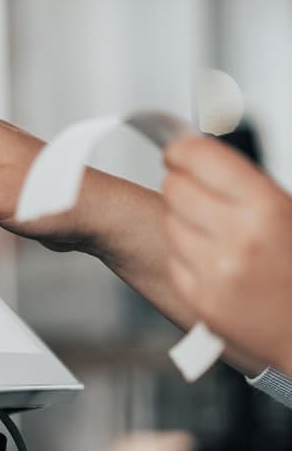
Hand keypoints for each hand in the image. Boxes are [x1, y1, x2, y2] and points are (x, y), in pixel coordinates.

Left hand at [163, 135, 291, 373]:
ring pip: (169, 222)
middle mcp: (239, 237)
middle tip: (195, 191)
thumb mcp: (287, 213)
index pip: (199, 157)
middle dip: (182, 185)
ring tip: (212, 231)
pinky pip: (173, 258)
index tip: (177, 152)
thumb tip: (196, 154)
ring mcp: (216, 271)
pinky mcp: (200, 299)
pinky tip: (211, 260)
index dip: (181, 151)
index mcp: (267, 207)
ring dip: (182, 220)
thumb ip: (244, 185)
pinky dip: (185, 255)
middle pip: (175, 188)